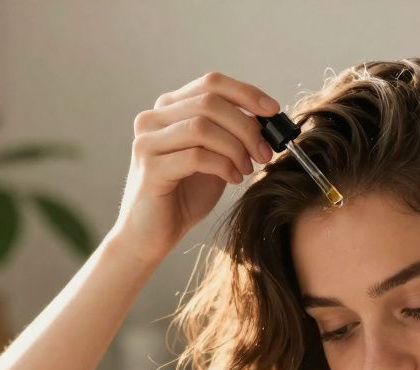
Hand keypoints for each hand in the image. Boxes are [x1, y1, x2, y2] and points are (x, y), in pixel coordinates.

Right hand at [111, 71, 279, 261]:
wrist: (151, 236)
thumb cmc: (183, 197)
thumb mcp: (214, 157)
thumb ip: (230, 134)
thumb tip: (265, 118)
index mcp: (169, 109)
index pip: (211, 83)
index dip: (246, 93)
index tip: (273, 111)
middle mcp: (153, 119)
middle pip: (210, 102)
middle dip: (246, 127)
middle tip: (264, 152)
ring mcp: (147, 142)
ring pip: (202, 127)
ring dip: (235, 147)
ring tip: (246, 169)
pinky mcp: (150, 168)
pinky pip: (196, 156)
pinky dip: (222, 165)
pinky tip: (232, 179)